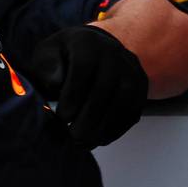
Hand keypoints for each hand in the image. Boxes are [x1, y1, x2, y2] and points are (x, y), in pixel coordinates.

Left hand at [22, 24, 147, 146]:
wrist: (96, 48)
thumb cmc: (65, 56)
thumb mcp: (49, 54)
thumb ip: (47, 67)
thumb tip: (55, 84)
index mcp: (87, 43)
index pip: (83, 68)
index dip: (72, 95)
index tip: (62, 116)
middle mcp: (113, 54)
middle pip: (104, 89)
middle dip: (88, 118)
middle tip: (72, 136)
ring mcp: (130, 71)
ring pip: (122, 103)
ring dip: (103, 127)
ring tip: (84, 143)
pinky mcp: (141, 88)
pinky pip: (132, 111)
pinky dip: (116, 129)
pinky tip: (99, 139)